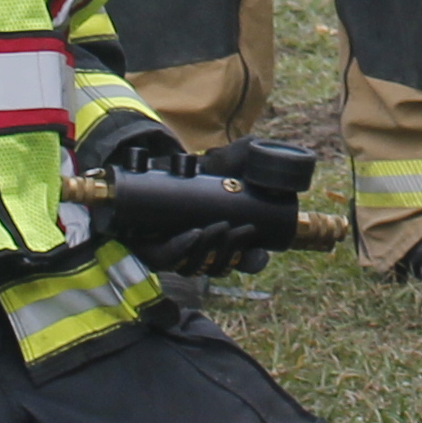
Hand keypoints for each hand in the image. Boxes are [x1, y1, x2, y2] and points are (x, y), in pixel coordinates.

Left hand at [98, 130, 318, 271]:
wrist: (161, 164)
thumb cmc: (203, 167)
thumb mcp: (231, 159)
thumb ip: (252, 156)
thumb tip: (272, 160)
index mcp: (228, 240)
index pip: (246, 261)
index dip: (253, 261)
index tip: (259, 252)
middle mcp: (204, 250)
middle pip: (219, 266)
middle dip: (230, 254)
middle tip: (235, 229)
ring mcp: (177, 252)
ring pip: (194, 266)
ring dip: (208, 251)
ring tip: (217, 227)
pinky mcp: (149, 248)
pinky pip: (163, 260)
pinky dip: (180, 250)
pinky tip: (192, 234)